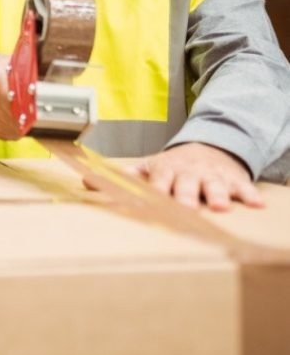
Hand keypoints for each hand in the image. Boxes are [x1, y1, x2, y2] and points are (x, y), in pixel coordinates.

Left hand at [126, 143, 264, 211]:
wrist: (208, 145)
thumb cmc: (176, 165)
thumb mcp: (154, 166)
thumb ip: (133, 175)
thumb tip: (99, 181)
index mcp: (168, 170)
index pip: (159, 180)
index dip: (157, 190)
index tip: (153, 201)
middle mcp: (189, 172)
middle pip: (186, 184)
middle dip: (186, 196)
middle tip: (187, 209)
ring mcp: (212, 175)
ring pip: (214, 185)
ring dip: (216, 195)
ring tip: (219, 207)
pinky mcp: (233, 179)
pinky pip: (243, 186)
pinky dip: (249, 194)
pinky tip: (256, 204)